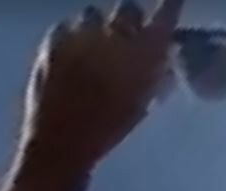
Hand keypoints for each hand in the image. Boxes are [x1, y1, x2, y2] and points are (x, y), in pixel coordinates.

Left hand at [22, 1, 182, 167]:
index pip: (166, 12)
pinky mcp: (53, 38)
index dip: (171, 4)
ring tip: (91, 47)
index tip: (172, 0)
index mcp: (144, 53)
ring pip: (93, 13)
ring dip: (97, 25)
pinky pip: (66, 25)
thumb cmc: (107, 130)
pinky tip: (68, 54)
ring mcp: (81, 33)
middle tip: (125, 36)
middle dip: (129, 19)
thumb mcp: (140, 105)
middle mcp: (115, 34)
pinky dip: (70, 35)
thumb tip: (161, 63)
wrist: (60, 141)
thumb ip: (153, 78)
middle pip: (128, 7)